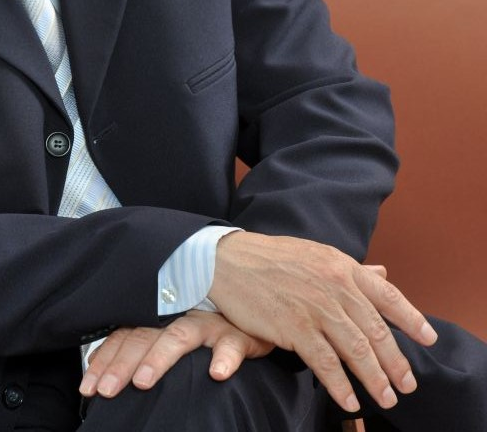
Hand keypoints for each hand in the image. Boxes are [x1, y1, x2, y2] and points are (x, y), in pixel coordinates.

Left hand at [79, 309, 273, 398]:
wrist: (252, 307)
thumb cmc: (206, 327)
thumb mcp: (170, 333)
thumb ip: (143, 345)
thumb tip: (104, 372)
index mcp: (158, 318)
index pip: (124, 337)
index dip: (104, 360)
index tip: (87, 387)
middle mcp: (178, 316)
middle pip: (144, 336)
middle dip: (122, 364)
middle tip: (107, 389)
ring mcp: (207, 323)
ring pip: (179, 335)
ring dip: (160, 357)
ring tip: (144, 381)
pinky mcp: (238, 333)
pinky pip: (231, 344)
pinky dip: (225, 358)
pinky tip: (217, 374)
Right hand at [209, 232, 437, 413]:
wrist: (227, 260)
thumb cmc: (271, 258)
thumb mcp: (315, 255)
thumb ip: (349, 270)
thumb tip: (382, 272)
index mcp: (341, 266)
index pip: (386, 294)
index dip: (410, 318)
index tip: (428, 338)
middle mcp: (334, 285)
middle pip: (375, 330)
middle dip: (396, 361)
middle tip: (407, 384)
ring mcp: (315, 306)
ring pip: (356, 349)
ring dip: (374, 379)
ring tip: (385, 398)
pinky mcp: (293, 326)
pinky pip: (325, 362)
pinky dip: (341, 386)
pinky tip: (349, 400)